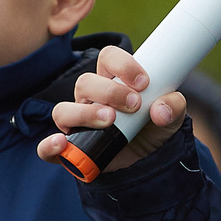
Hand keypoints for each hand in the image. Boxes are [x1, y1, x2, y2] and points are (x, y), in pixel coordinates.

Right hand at [38, 46, 186, 175]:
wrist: (149, 163)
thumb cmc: (154, 129)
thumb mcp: (172, 117)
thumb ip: (173, 107)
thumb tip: (160, 110)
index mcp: (113, 81)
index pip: (108, 58)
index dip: (123, 65)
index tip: (144, 82)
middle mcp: (90, 99)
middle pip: (85, 82)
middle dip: (109, 91)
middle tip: (134, 105)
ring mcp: (77, 123)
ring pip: (64, 110)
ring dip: (85, 113)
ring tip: (110, 120)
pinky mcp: (70, 150)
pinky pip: (47, 147)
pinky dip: (49, 145)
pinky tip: (62, 143)